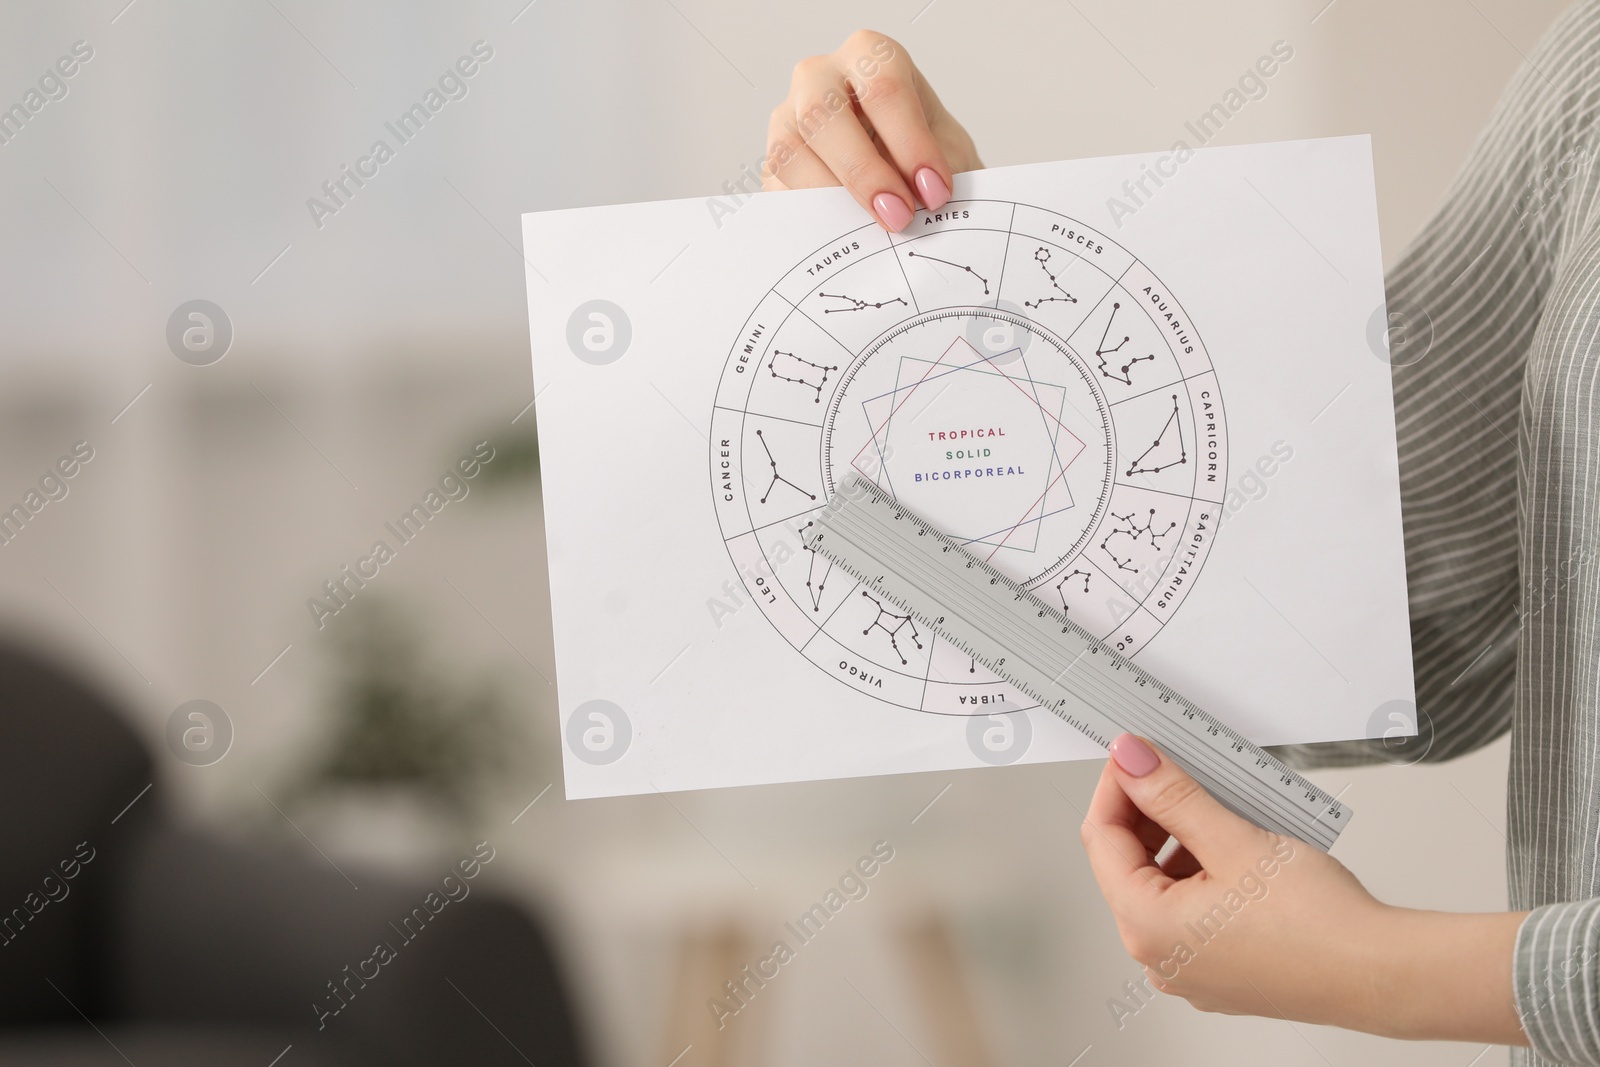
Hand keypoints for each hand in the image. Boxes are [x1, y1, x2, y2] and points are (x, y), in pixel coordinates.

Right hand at [765, 29, 981, 229]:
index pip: (883, 89)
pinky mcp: (773, 163)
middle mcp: (819, 78)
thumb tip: (927, 207)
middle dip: (864, 172)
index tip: (934, 192)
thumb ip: (942, 171)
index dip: (909, 144)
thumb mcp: (947, 151)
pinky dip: (809, 218)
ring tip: (870, 232)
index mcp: (869, 56)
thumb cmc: (921, 151)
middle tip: (899, 216)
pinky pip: (777, 190)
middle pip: (824, 114)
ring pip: (790, 152)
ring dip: (831, 198)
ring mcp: (787, 118)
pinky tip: (842, 236)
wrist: (899, 173)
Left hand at [1080, 733, 1526, 1043]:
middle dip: (1148, 812)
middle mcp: (1157, 956)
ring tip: (1215, 809)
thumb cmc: (1318, 925)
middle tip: (1175, 772)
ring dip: (1177, 840)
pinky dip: (1200, 872)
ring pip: (1159, 884)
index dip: (1116, 786)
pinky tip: (1232, 847)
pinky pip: (1188, 910)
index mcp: (1146, 926)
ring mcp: (1186, 968)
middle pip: (1126, 863)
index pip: (1101, 838)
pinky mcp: (1216, 969)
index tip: (1134, 755)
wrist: (1380, 974)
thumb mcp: (1234, 839)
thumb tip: (1131, 762)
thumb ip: (1174, 796)